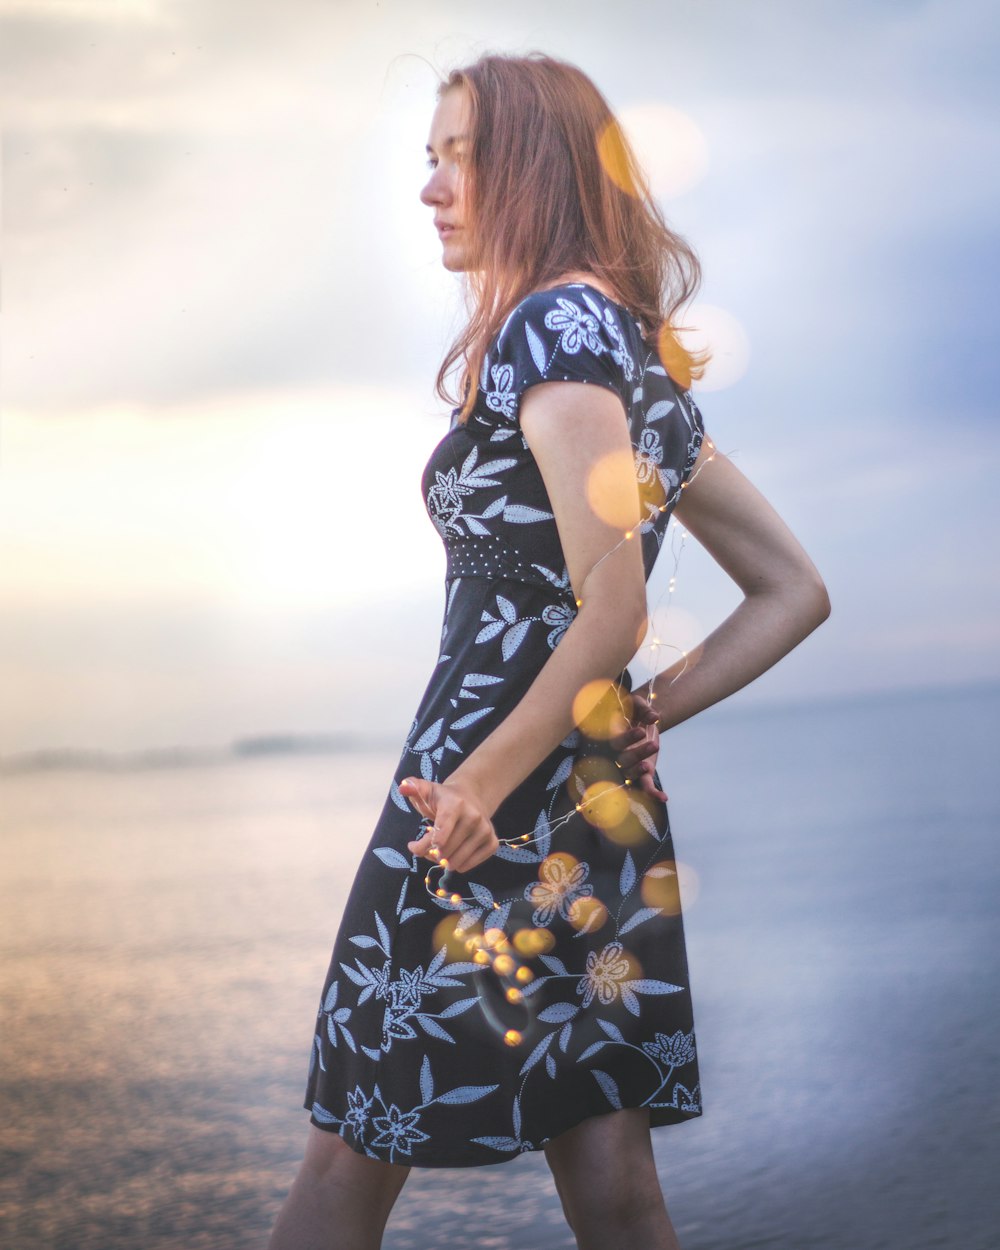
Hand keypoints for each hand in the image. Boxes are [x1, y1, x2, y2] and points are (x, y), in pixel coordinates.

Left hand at [402, 775, 499, 873]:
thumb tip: (403, 787)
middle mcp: (474, 817)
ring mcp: (485, 830)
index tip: (413, 846)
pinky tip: (455, 852)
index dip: (424, 846)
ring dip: (443, 861)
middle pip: (445, 851)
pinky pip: (468, 866)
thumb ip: (412, 787)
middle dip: (431, 853)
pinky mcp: (492, 842)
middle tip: (427, 846)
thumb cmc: (443, 798)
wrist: (472, 796)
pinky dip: (457, 864)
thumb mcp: (426, 791)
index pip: (440, 834)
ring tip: (440, 849)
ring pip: (456, 862)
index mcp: (455, 804)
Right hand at [611, 688, 667, 802]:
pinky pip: (645, 786)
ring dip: (639, 771)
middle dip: (637, 753)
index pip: (615, 741)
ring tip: (648, 766)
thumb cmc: (632, 710)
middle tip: (654, 744)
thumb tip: (654, 717)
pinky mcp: (642, 773)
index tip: (642, 730)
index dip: (627, 738)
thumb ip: (644, 708)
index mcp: (612, 735)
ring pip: (631, 772)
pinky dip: (653, 793)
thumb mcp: (637, 704)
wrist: (639, 721)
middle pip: (622, 759)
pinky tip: (664, 797)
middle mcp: (618, 753)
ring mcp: (630, 765)